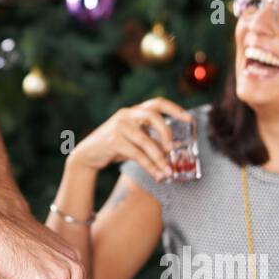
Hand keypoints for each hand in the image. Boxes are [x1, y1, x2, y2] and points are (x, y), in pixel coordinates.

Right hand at [69, 98, 191, 179]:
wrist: (88, 154)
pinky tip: (156, 174)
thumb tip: (171, 150)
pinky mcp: (114, 140)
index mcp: (134, 111)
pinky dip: (149, 166)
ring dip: (159, 158)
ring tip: (168, 171)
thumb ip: (149, 138)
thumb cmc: (115, 146)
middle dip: (166, 132)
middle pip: (152, 116)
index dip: (175, 109)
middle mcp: (127, 115)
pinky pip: (137, 154)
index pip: (157, 103)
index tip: (189, 119)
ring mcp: (119, 126)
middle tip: (173, 149)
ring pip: (145, 141)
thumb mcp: (133, 138)